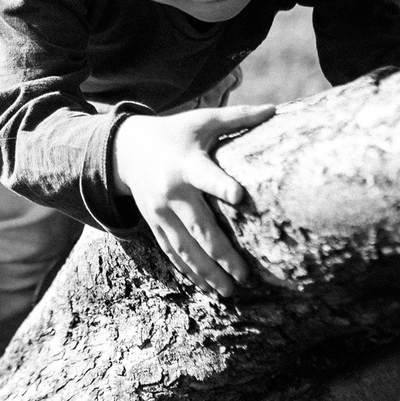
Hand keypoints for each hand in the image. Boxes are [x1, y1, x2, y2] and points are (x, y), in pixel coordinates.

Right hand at [110, 104, 277, 294]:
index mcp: (187, 164)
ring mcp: (160, 212)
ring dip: (206, 272)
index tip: (239, 196)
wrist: (125, 150)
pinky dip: (189, 271)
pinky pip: (172, 252)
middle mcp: (172, 192)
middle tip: (243, 275)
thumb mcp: (202, 121)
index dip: (221, 185)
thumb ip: (237, 117)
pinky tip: (206, 288)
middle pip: (198, 227)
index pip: (206, 176)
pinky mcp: (155, 224)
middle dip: (220, 253)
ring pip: (184, 248)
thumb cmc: (174, 133)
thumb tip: (274, 109)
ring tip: (228, 291)